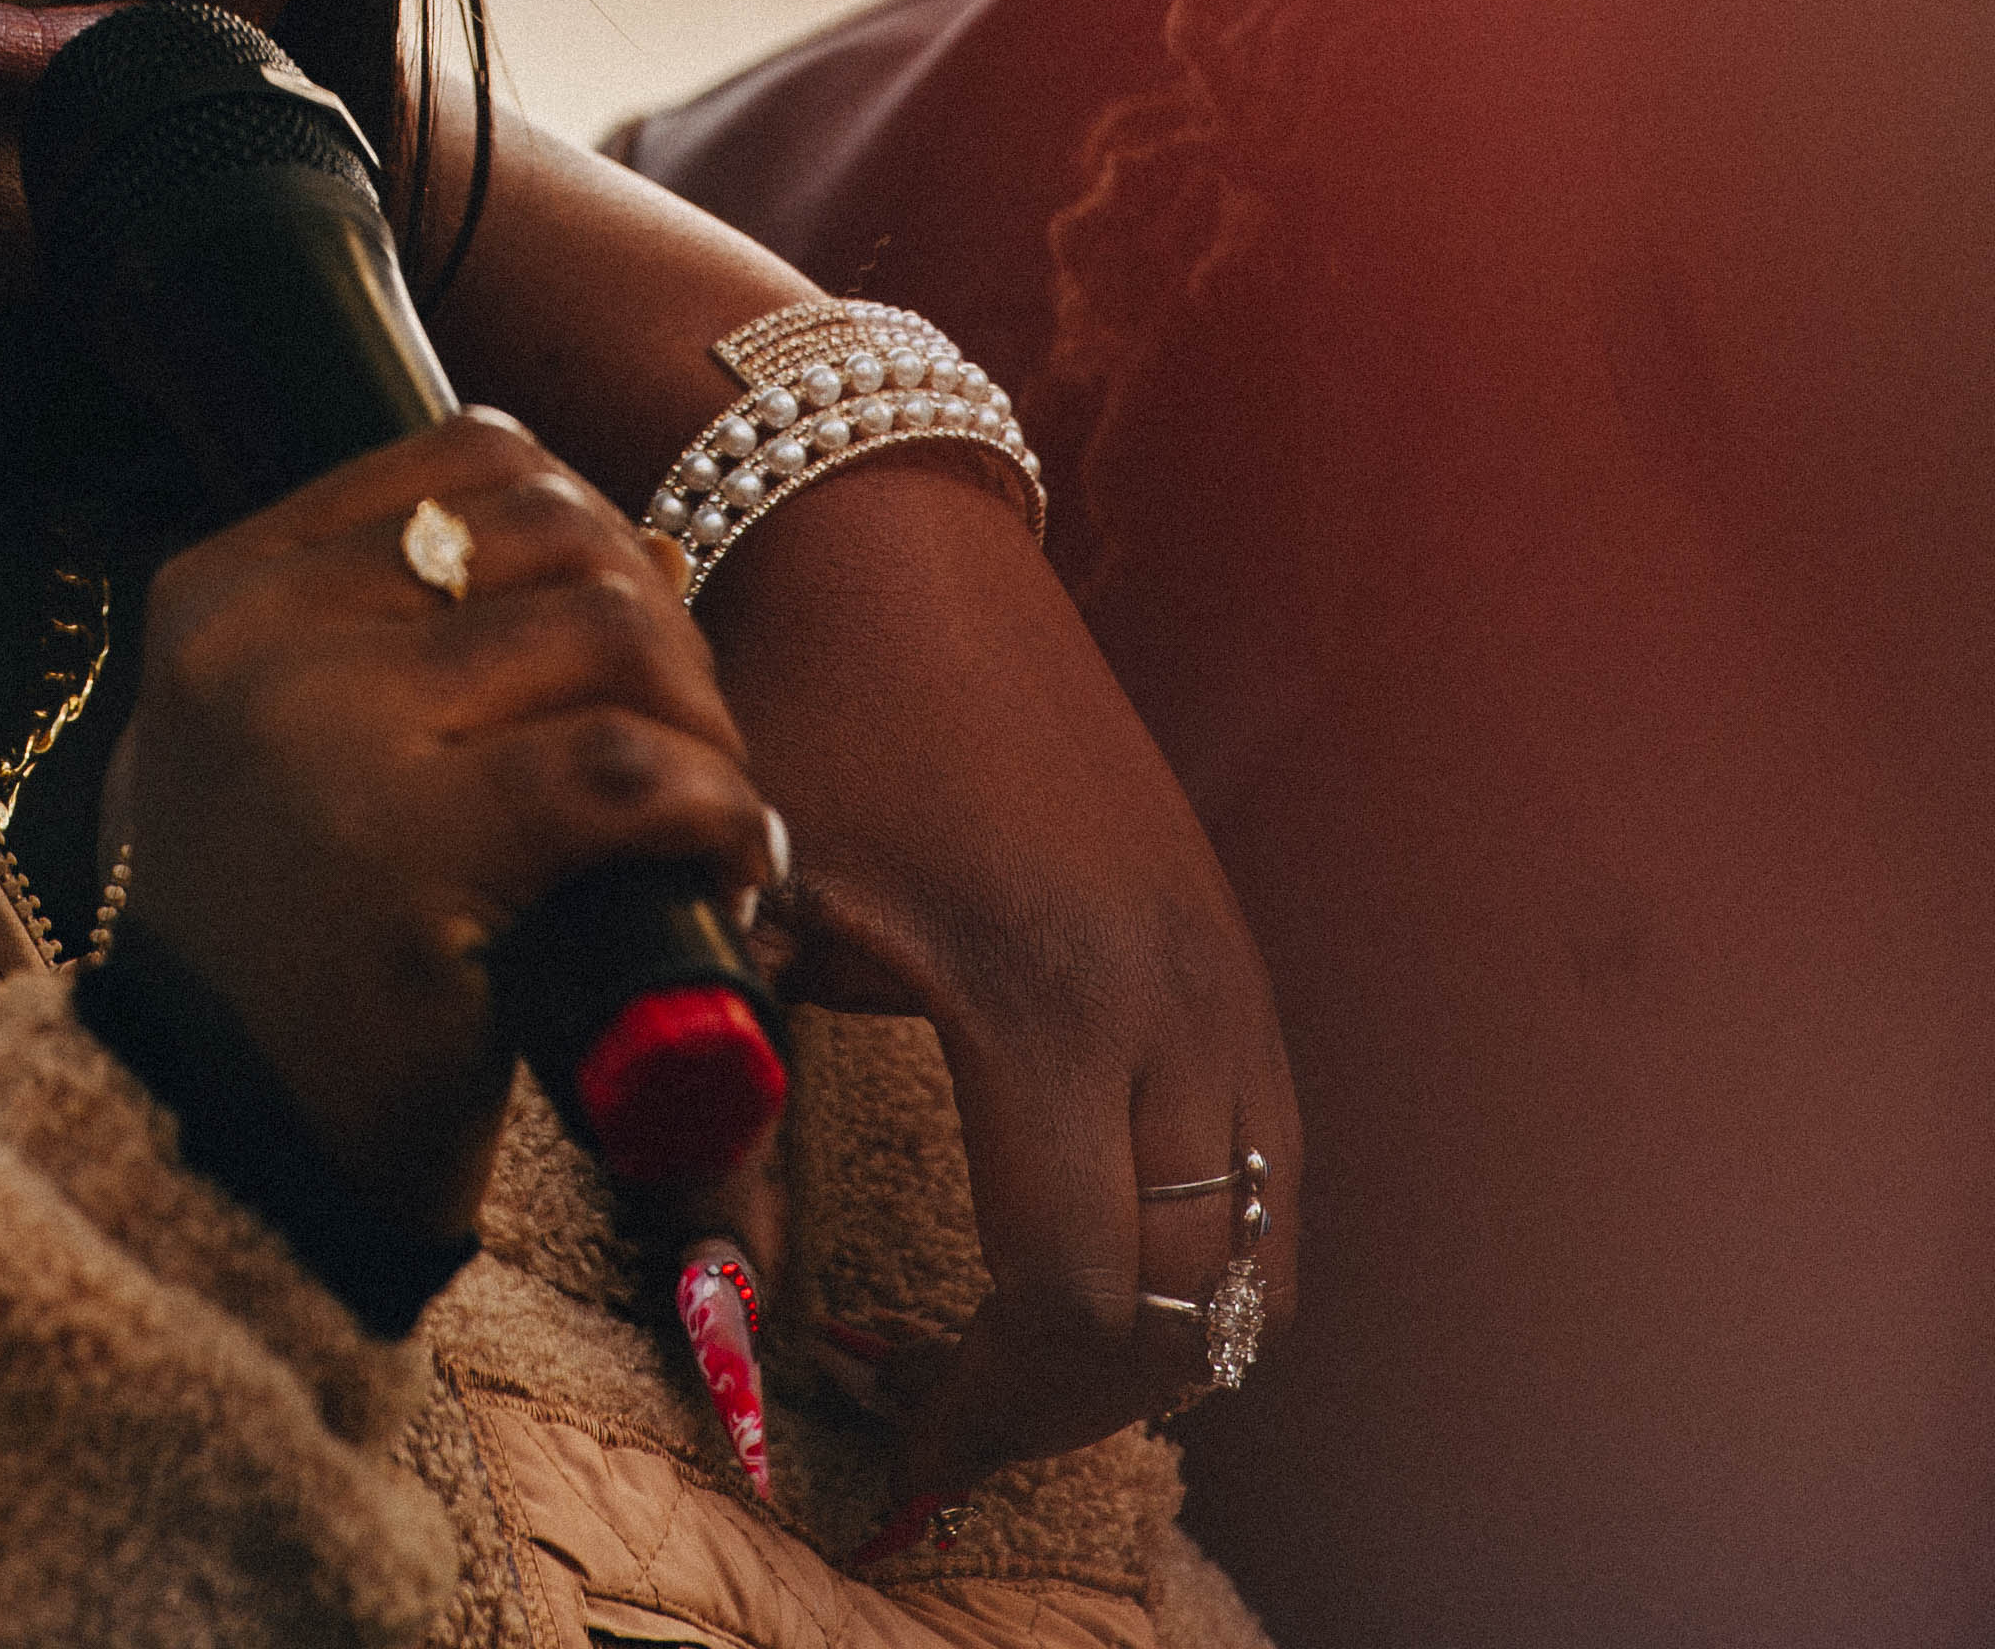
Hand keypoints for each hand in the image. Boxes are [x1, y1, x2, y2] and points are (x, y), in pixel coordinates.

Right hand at [102, 414, 773, 1243]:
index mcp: (217, 593)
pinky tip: (726, 868)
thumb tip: (639, 561)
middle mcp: (256, 640)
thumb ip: (394, 649)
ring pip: (609, 631)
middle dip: (664, 631)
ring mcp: (322, 737)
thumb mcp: (283, 761)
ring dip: (703, 723)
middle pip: (555, 532)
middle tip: (686, 750)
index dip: (593, 533)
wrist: (218, 1169)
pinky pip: (630, 771)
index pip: (469, 457)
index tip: (627, 648)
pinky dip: (716, 809)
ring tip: (707, 819)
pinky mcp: (407, 853)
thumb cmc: (283, 964)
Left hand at [709, 456, 1297, 1482]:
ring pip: (1262, 1246)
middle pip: (1187, 1302)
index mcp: (1041, 1000)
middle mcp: (1172, 998)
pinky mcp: (1237, 949)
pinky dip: (1205, 1243)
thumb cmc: (795, 714)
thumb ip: (733, 1118)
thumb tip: (720, 1306)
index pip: (1069, 1292)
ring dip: (1156, 1332)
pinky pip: (1275, 1158)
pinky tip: (1089, 1246)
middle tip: (954, 1426)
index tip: (902, 1453)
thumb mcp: (748, 917)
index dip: (991, 1410)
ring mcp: (1226, 971)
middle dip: (1072, 1402)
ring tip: (1020, 1355)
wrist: (886, 541)